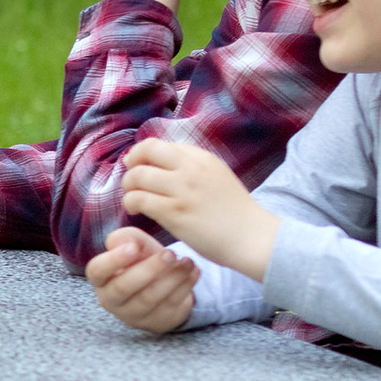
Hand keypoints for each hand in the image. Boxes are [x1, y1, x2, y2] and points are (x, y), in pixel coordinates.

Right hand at [85, 224, 200, 333]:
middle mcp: (111, 301)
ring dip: (172, 278)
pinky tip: (194, 272)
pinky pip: (170, 305)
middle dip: (149, 269)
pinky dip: (185, 287)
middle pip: (125, 287)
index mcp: (100, 279)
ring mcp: (133, 316)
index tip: (133, 248)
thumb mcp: (134, 246)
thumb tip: (124, 242)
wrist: (161, 285)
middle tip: (170, 253)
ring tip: (188, 262)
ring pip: (150, 298)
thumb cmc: (141, 262)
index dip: (114, 260)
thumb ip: (127, 238)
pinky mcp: (155, 323)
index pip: (97, 271)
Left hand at [118, 137, 278, 279]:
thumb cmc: (232, 211)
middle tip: (132, 182)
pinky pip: (138, 199)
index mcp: (201, 158)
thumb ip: (190, 166)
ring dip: (128, 188)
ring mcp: (182, 190)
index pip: (157, 144)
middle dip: (130, 165)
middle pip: (145, 151)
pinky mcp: (174, 212)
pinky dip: (131, 204)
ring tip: (134, 200)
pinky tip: (137, 211)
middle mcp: (191, 169)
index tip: (139, 167)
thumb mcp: (215, 175)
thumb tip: (156, 161)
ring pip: (137, 176)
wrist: (252, 237)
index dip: (141, 155)